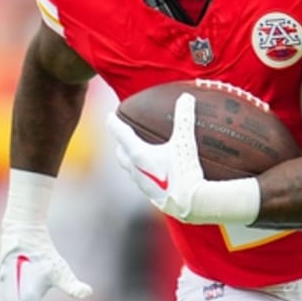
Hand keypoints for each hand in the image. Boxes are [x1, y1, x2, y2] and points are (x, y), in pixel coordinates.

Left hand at [107, 92, 259, 225]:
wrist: (191, 204)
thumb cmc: (185, 171)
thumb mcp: (185, 142)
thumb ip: (184, 118)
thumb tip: (186, 97)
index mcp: (138, 154)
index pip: (120, 133)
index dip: (114, 122)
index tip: (110, 116)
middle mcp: (136, 170)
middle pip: (121, 154)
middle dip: (120, 143)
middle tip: (123, 135)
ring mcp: (142, 185)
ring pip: (130, 170)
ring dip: (131, 160)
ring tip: (138, 154)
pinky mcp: (152, 196)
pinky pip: (143, 182)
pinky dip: (144, 173)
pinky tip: (156, 174)